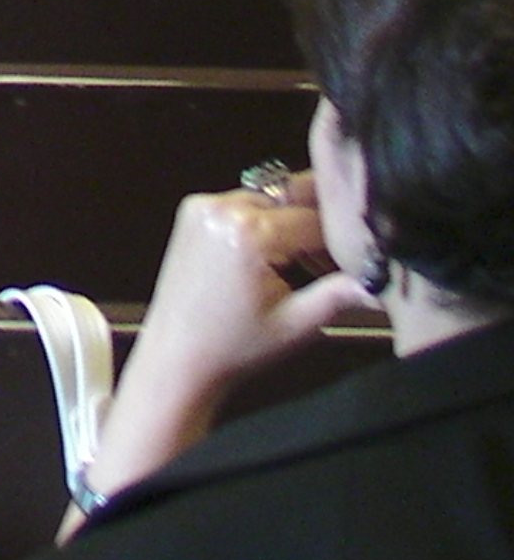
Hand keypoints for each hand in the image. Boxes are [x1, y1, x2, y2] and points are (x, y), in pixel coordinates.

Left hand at [77, 178, 361, 510]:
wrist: (178, 356)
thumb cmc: (236, 346)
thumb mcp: (299, 323)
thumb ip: (342, 294)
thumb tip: (381, 281)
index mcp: (250, 232)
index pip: (317, 221)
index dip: (342, 244)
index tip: (358, 262)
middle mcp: (222, 208)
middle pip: (293, 205)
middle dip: (316, 233)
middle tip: (330, 268)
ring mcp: (202, 207)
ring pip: (270, 203)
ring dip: (289, 228)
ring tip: (300, 270)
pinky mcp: (192, 212)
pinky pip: (242, 207)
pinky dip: (262, 226)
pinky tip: (271, 261)